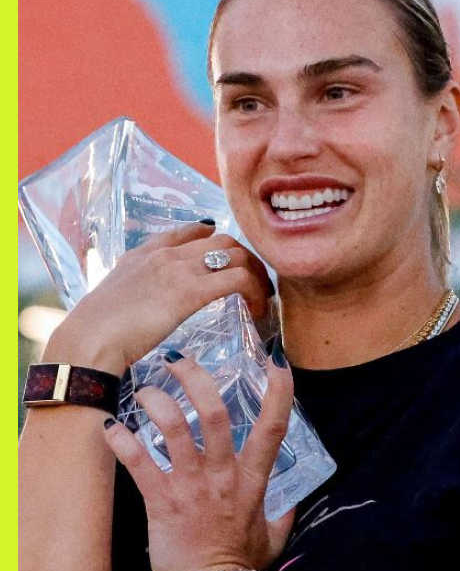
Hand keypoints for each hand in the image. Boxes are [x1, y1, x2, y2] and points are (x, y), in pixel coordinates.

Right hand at [45, 222, 274, 374]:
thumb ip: (140, 288)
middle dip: (248, 260)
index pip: (191, 230)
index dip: (218, 240)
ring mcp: (177, 269)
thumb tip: (153, 299)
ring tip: (261, 299)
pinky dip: (255, 293)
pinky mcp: (189, 291)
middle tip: (257, 285)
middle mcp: (165, 254)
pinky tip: (257, 311)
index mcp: (146, 253)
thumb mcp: (119, 296)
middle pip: (225, 241)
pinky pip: (238, 281)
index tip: (233, 257)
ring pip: (238, 256)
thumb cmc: (98, 329)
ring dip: (258, 276)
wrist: (88, 340)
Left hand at [101, 345, 295, 570]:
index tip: (275, 360)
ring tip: (144, 390)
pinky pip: (138, 462)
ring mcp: (191, 487)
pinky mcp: (160, 502)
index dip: (278, 390)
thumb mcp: (274, 537)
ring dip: (155, 402)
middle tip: (179, 361)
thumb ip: (283, 514)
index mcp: (252, 480)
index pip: (273, 426)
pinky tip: (110, 427)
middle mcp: (223, 476)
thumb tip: (292, 502)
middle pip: (215, 414)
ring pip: (173, 429)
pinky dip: (121, 440)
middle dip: (196, 379)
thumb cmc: (243, 567)